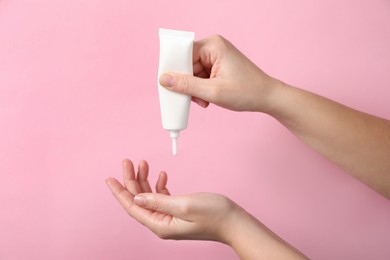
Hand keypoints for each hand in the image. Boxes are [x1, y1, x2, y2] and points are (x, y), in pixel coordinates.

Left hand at [106, 159, 306, 258]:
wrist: (234, 222)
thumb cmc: (213, 215)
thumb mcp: (184, 206)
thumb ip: (159, 202)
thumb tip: (137, 198)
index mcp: (160, 225)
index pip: (133, 207)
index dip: (120, 192)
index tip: (109, 178)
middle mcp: (162, 223)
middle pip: (139, 200)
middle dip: (132, 180)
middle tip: (127, 161)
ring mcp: (170, 218)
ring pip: (150, 197)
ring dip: (145, 180)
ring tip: (142, 163)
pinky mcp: (179, 212)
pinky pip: (162, 197)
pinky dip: (158, 185)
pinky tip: (161, 175)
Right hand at [159, 35, 281, 112]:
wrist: (267, 98)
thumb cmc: (247, 92)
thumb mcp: (213, 92)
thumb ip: (187, 85)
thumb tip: (164, 79)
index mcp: (213, 46)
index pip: (183, 53)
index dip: (174, 69)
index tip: (170, 85)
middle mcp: (213, 47)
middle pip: (186, 64)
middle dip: (187, 83)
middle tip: (192, 98)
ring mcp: (216, 56)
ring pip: (192, 72)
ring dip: (194, 89)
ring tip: (204, 101)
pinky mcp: (218, 66)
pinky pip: (200, 76)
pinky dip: (201, 88)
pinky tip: (207, 98)